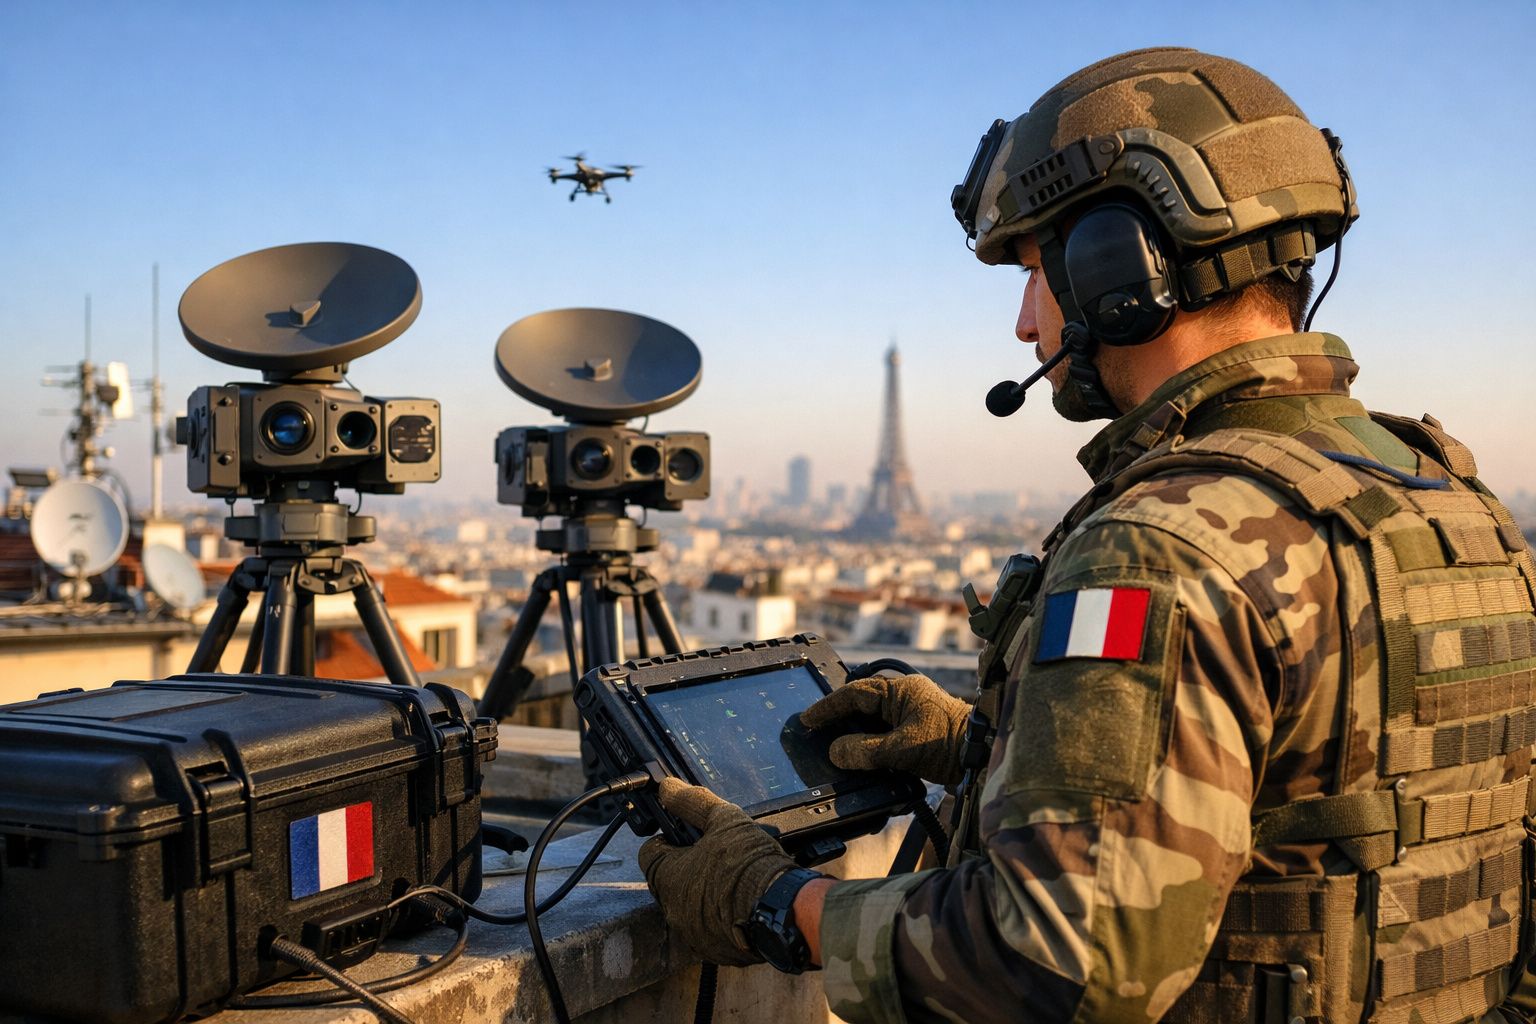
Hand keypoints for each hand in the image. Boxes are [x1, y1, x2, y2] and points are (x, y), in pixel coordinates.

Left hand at [637, 778, 796, 965]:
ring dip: (703, 894)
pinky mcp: (715, 951)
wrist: (783, 909)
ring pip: (689, 907)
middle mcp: (672, 910)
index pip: (649, 853)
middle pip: (670, 881)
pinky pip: (709, 929)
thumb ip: (691, 802)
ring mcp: (692, 934)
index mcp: (667, 877)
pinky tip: (741, 903)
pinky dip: (720, 917)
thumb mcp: (724, 820)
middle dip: (688, 867)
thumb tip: (668, 788)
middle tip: (715, 855)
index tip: (686, 836)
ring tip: (732, 879)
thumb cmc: (750, 865)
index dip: (667, 839)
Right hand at [800, 673, 970, 785]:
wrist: (983, 756)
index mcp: (900, 690)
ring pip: (872, 720)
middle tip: (815, 732)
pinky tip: (860, 758)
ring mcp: (911, 714)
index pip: (854, 694)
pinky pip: (884, 733)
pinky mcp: (917, 732)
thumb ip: (865, 750)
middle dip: (839, 718)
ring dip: (855, 733)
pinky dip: (870, 744)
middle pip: (861, 704)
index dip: (828, 707)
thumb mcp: (901, 748)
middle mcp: (904, 697)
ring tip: (833, 746)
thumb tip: (836, 751)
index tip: (807, 719)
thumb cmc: (948, 744)